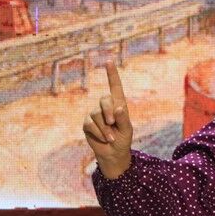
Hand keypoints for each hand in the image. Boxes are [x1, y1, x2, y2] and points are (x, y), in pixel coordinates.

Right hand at [83, 62, 133, 178]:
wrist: (113, 154)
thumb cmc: (123, 140)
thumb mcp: (127, 130)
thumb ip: (123, 119)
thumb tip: (118, 108)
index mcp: (119, 105)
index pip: (115, 87)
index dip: (112, 74)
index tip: (109, 61)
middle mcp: (106, 107)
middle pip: (104, 100)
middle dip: (109, 112)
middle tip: (113, 124)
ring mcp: (95, 115)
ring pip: (96, 114)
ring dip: (105, 128)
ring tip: (111, 137)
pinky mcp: (87, 123)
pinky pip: (89, 124)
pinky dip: (98, 132)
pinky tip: (104, 139)